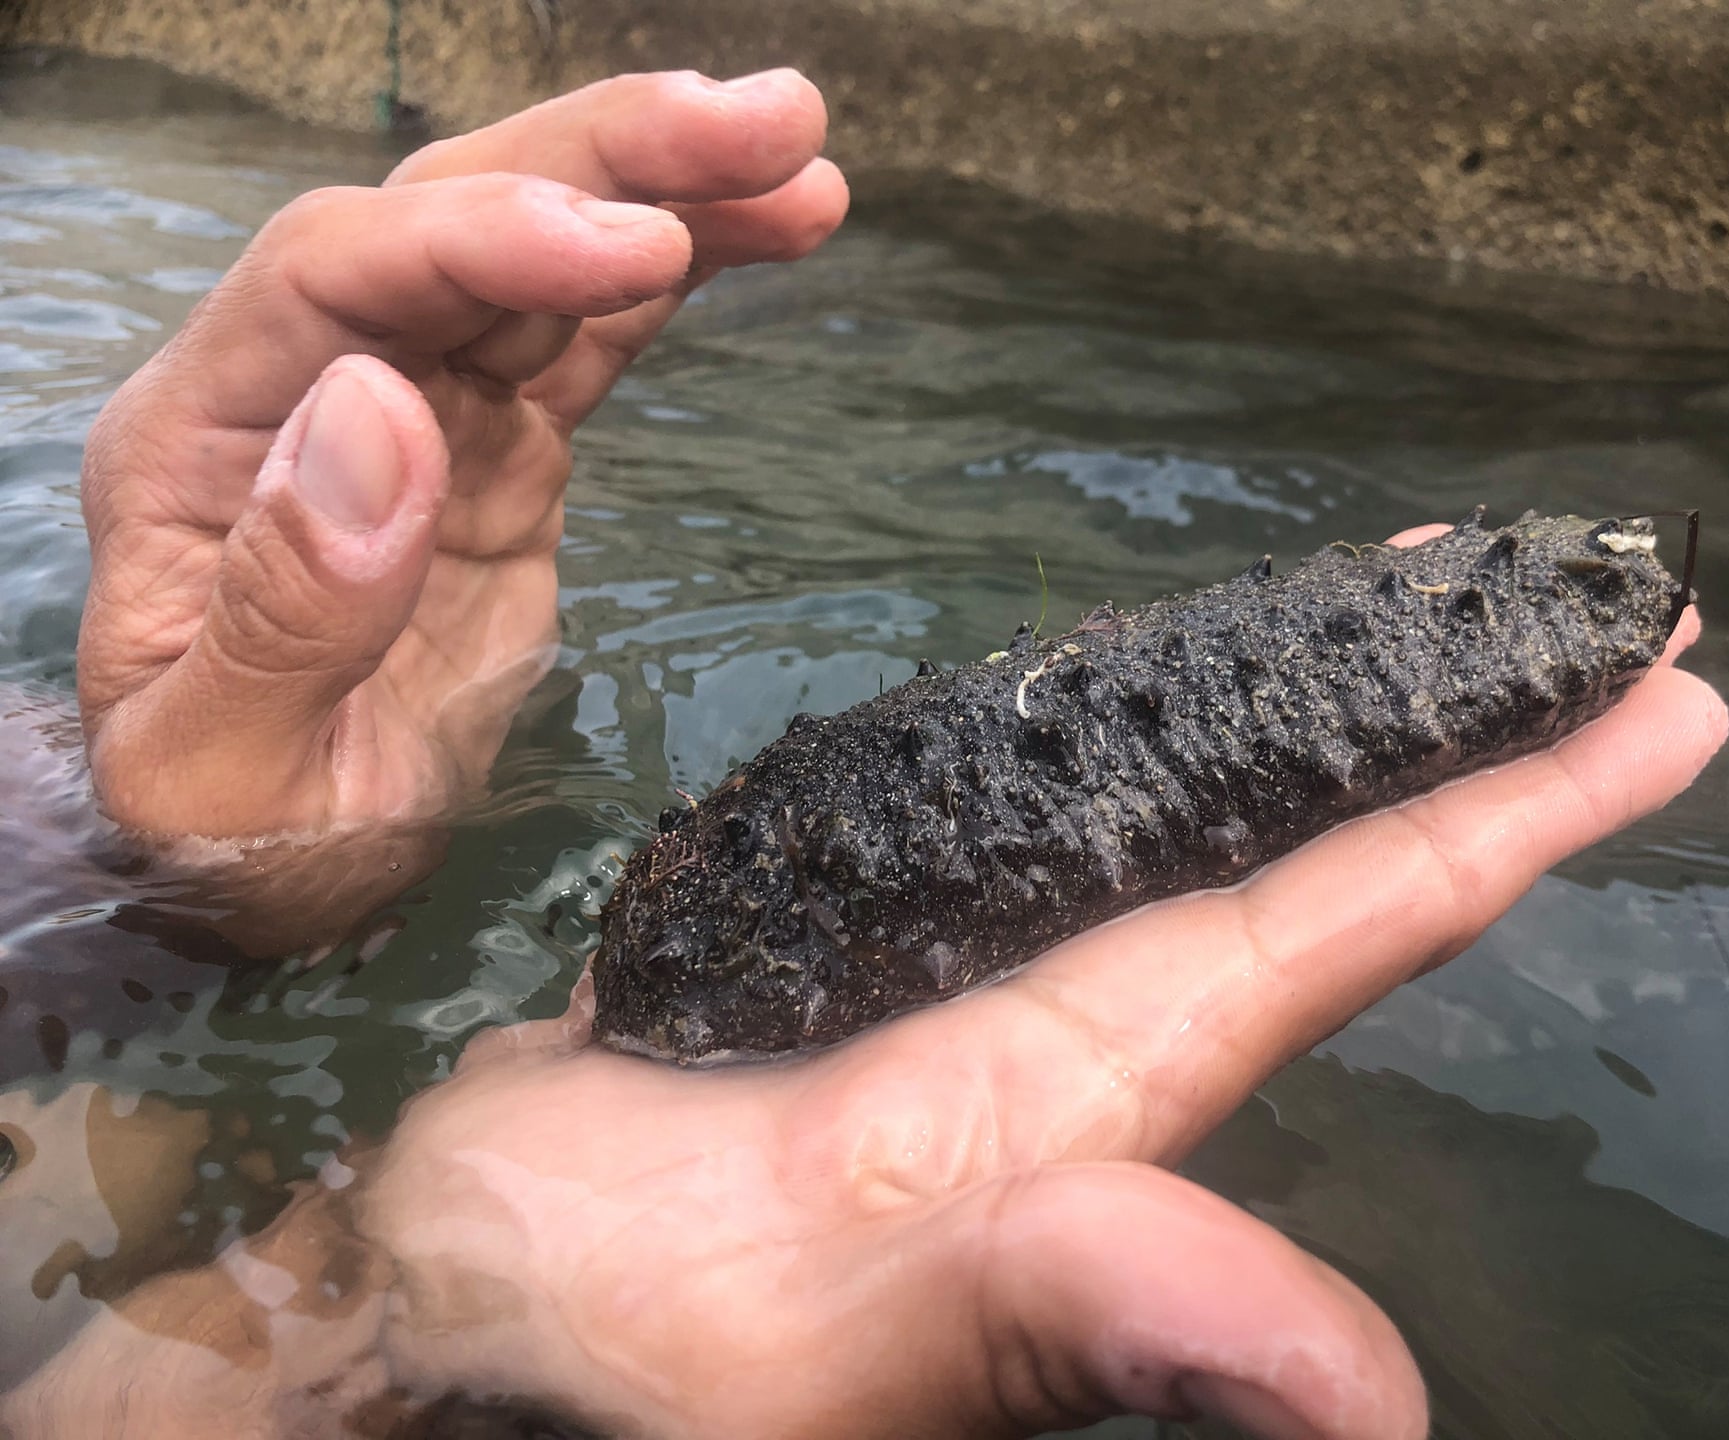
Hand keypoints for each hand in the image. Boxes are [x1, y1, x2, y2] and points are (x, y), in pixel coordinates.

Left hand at [77, 70, 847, 838]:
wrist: (288, 867)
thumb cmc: (233, 836)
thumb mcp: (219, 769)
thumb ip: (283, 604)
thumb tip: (386, 409)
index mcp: (203, 438)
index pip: (339, 276)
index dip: (488, 243)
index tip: (636, 247)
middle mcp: (306, 385)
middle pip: (445, 215)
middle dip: (602, 158)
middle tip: (763, 120)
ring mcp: (413, 406)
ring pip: (535, 255)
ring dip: (666, 191)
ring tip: (800, 155)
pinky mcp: (498, 444)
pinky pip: (590, 334)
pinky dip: (679, 277)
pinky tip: (771, 226)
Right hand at [356, 599, 1726, 1439]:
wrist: (465, 1325)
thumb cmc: (643, 1342)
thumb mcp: (888, 1330)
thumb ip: (1107, 1316)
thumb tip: (1372, 1406)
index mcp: (1110, 1083)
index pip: (1368, 917)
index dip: (1528, 808)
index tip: (1674, 697)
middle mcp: (1072, 1023)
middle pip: (1311, 837)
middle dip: (1453, 720)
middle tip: (1567, 596)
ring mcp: (960, 979)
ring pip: (1174, 812)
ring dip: (1296, 708)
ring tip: (1397, 604)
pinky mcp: (845, 942)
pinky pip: (1012, 816)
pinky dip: (1101, 744)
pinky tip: (1140, 695)